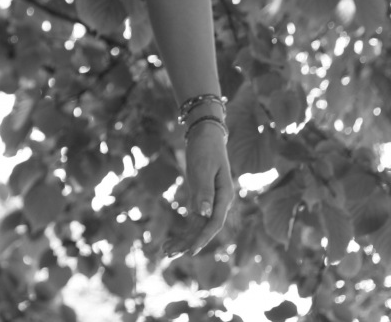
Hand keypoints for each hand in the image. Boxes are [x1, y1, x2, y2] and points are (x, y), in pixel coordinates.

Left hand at [161, 120, 234, 256]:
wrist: (206, 135)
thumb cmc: (206, 149)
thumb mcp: (204, 168)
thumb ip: (204, 191)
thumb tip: (203, 214)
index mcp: (224, 196)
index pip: (214, 223)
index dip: (202, 238)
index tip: (191, 251)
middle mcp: (219, 202)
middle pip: (204, 228)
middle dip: (188, 243)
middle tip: (169, 255)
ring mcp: (210, 202)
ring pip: (197, 226)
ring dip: (183, 240)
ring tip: (166, 252)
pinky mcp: (200, 198)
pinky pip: (193, 219)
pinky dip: (183, 230)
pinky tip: (171, 240)